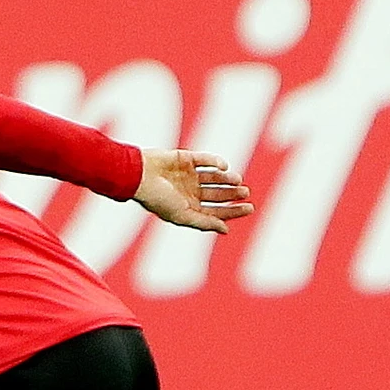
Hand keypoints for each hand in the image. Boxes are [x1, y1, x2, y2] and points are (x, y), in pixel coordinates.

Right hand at [133, 148, 253, 233]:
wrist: (139, 175)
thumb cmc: (158, 199)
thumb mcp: (182, 215)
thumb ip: (204, 222)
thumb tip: (226, 229)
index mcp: (188, 208)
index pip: (216, 211)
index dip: (233, 211)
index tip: (250, 208)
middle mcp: (190, 193)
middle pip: (217, 195)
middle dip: (233, 194)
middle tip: (246, 192)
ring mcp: (188, 176)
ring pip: (214, 177)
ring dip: (227, 179)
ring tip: (238, 180)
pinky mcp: (185, 159)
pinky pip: (205, 160)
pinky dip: (216, 162)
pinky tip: (224, 167)